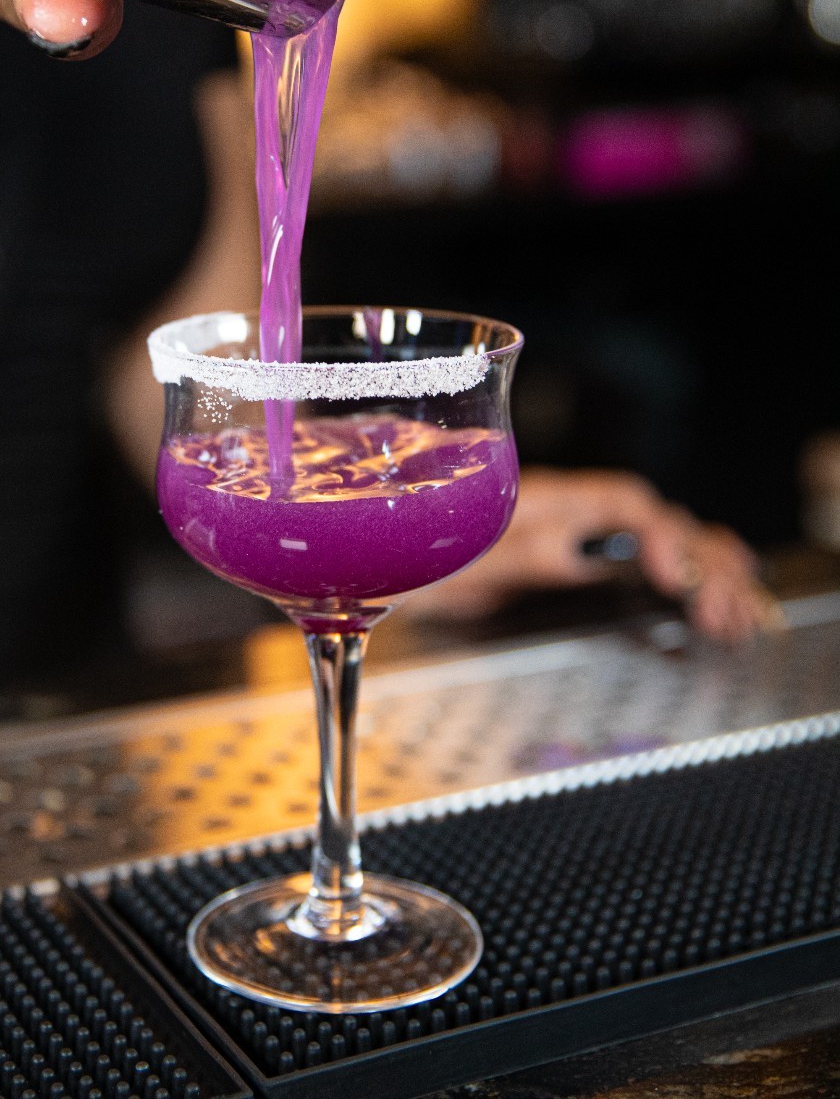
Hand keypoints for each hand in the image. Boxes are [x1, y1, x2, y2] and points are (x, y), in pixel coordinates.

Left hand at [403, 467, 782, 646]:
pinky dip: (688, 585)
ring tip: (734, 618)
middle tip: (721, 613)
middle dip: (702, 562)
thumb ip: (520, 553)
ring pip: (663, 543)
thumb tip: (574, 555)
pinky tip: (715, 611)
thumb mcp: (463, 561)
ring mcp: (577, 540)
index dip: (657, 532)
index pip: (621, 501)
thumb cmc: (416, 555)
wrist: (385, 563)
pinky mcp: (576, 569)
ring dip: (706, 575)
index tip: (671, 575)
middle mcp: (568, 514)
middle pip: (660, 521)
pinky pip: (646, 567)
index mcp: (542, 501)